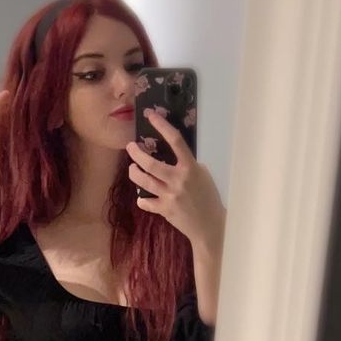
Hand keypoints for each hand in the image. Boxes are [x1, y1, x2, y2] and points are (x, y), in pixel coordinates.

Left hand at [127, 109, 225, 252]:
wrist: (209, 225)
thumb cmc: (208, 197)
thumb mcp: (203, 175)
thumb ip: (188, 165)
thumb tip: (174, 155)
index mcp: (190, 167)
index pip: (175, 141)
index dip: (162, 126)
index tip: (151, 115)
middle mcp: (178, 180)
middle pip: (151, 164)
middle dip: (136, 154)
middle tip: (130, 147)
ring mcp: (169, 195)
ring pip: (144, 181)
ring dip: (134, 173)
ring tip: (132, 168)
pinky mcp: (164, 210)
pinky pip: (146, 202)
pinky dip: (142, 199)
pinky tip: (142, 197)